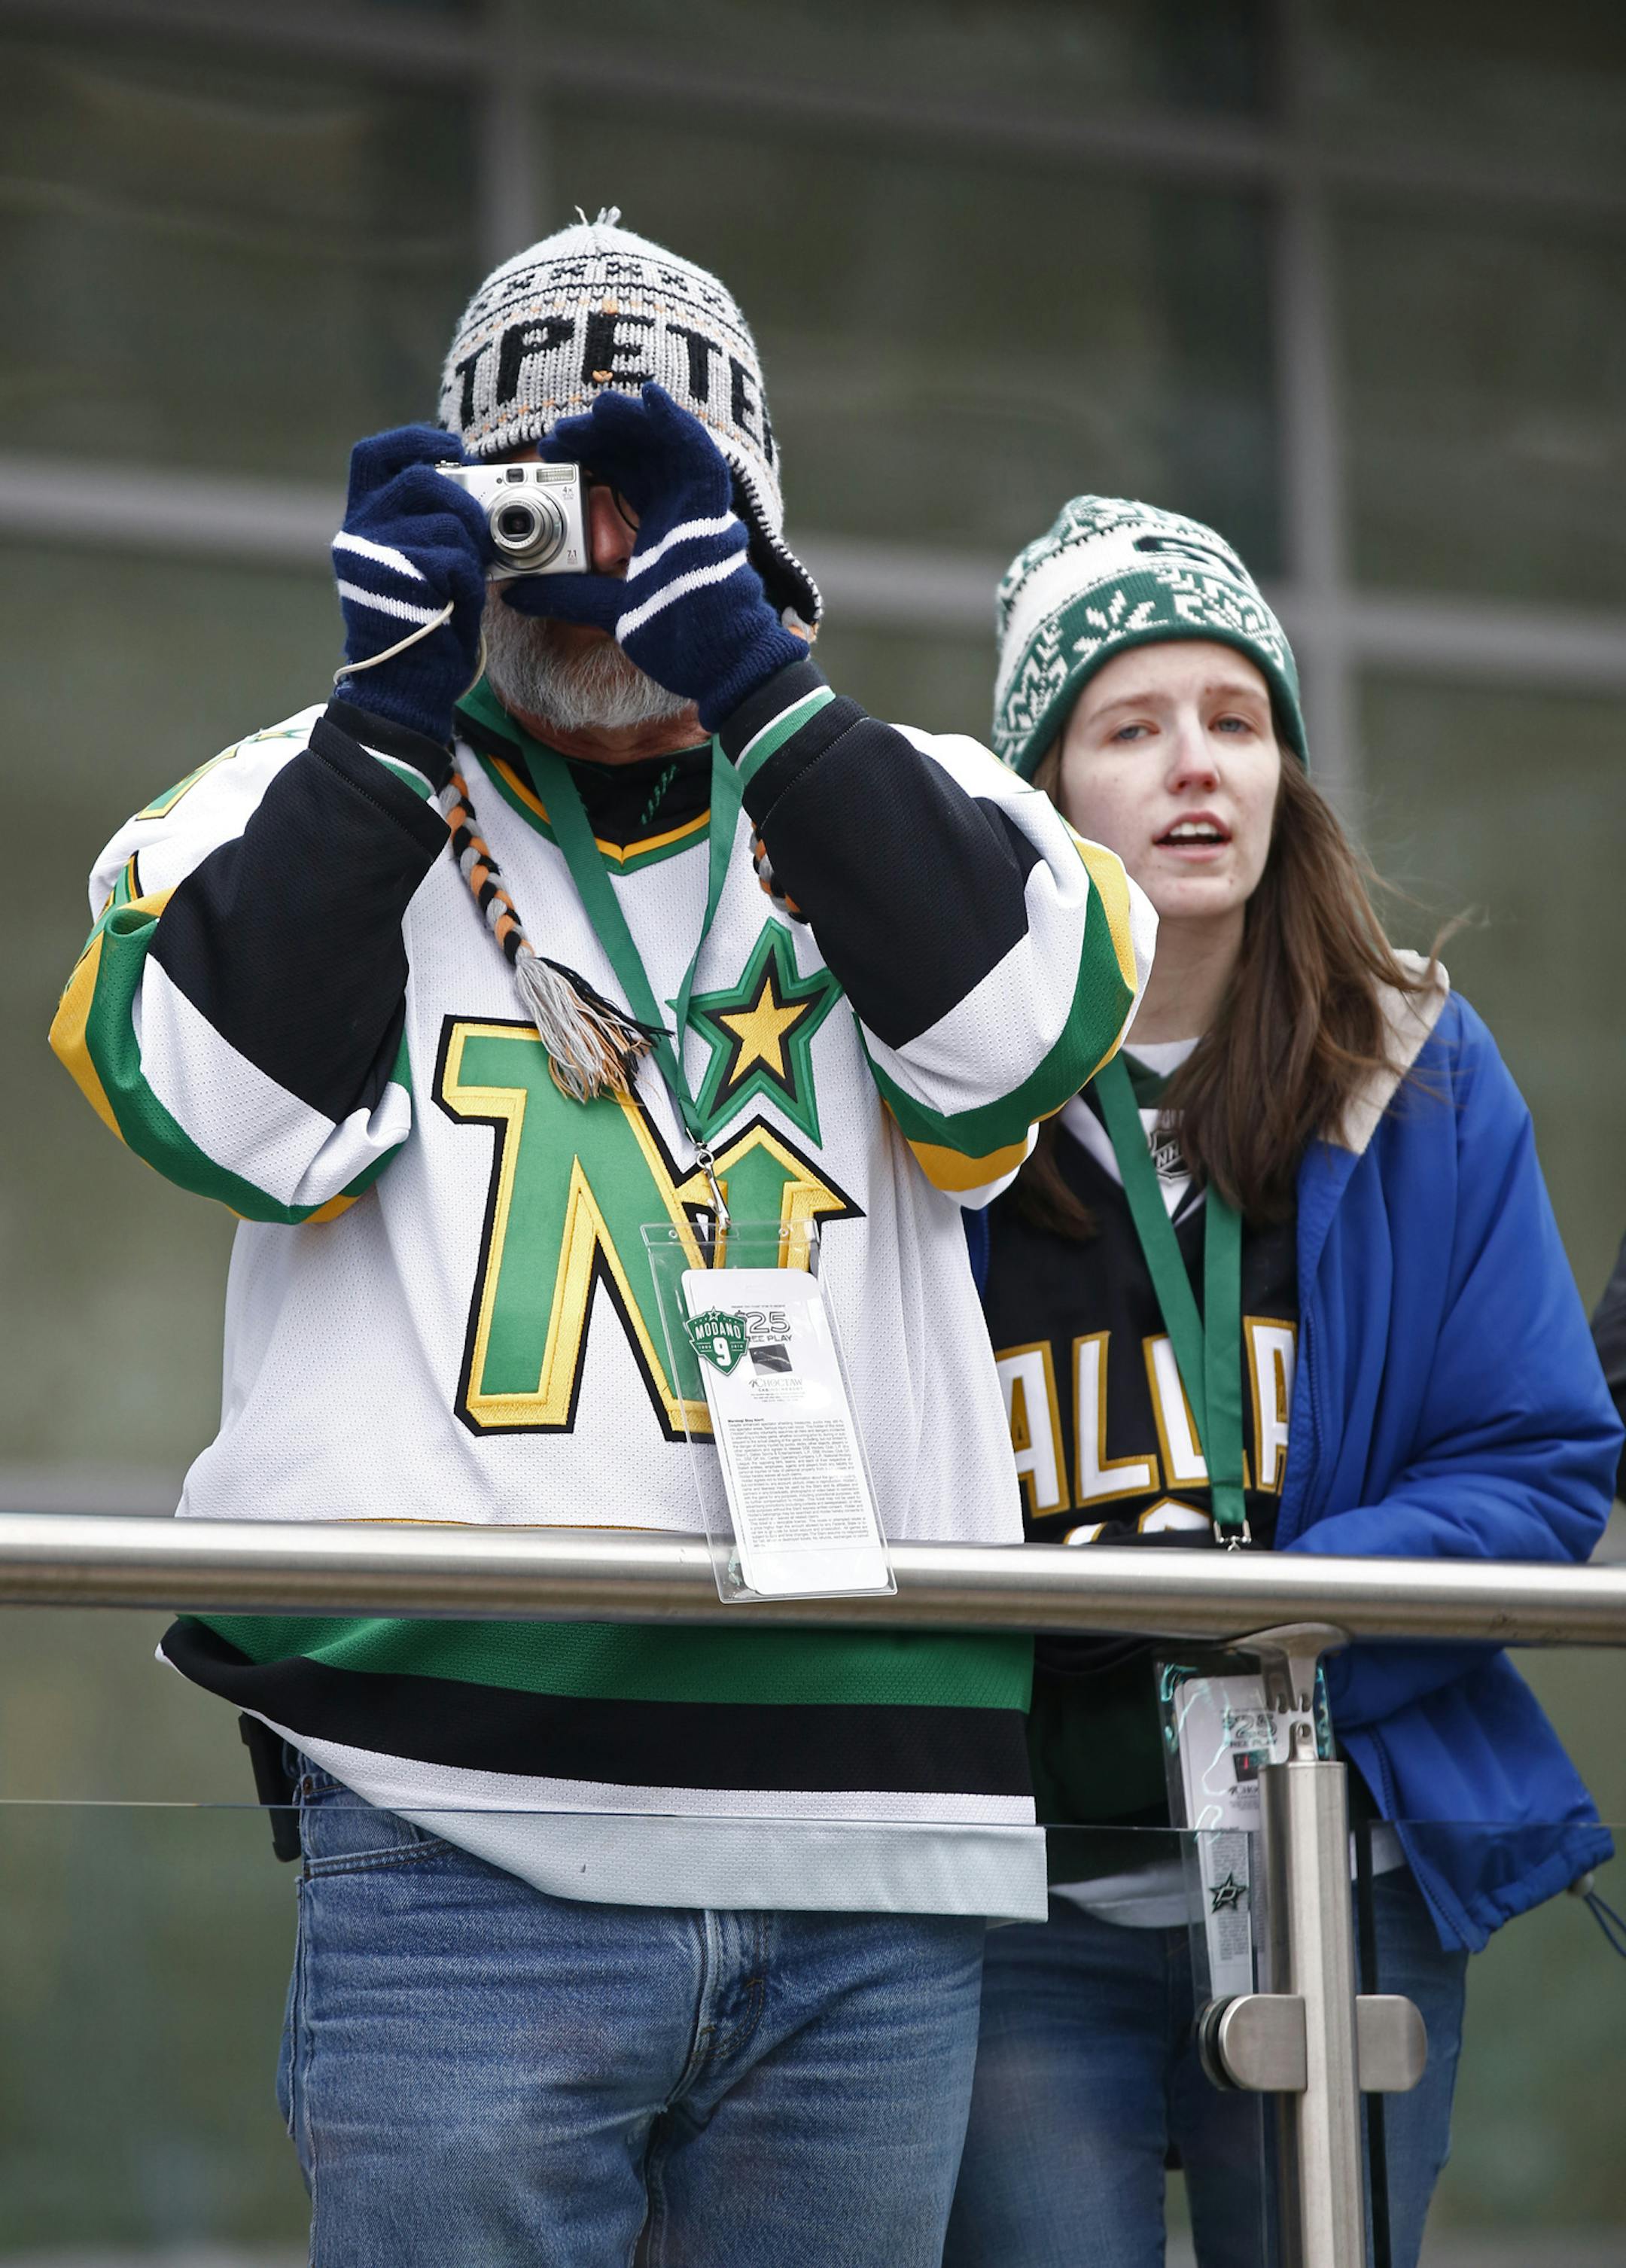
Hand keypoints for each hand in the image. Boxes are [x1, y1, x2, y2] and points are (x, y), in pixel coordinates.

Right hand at [332, 425, 492, 747]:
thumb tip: (471, 490)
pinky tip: (458, 600)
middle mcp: (360, 531)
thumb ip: (427, 523)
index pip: (374, 455)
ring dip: (471, 544)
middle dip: (461, 499)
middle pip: (419, 478)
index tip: (452, 448)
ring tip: (466, 576)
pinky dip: (470, 578)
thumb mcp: (419, 564)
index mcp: (362, 522)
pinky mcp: (401, 577)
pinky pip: (455, 556)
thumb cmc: (421, 627)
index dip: (414, 441)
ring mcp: (376, 553)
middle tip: (478, 530)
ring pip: (444, 517)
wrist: (405, 686)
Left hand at [501, 385, 806, 733]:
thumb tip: (513, 594)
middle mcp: (675, 509)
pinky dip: (678, 423)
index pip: (620, 472)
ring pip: (664, 443)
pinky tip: (652, 400)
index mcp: (655, 525)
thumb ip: (563, 596)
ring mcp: (696, 505)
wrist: (712, 662)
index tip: (551, 449)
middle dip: (600, 433)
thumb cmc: (673, 638)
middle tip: (562, 431)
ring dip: (631, 420)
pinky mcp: (712, 506)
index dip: (586, 453)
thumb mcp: (603, 609)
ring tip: (600, 408)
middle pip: (637, 451)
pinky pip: (698, 452)